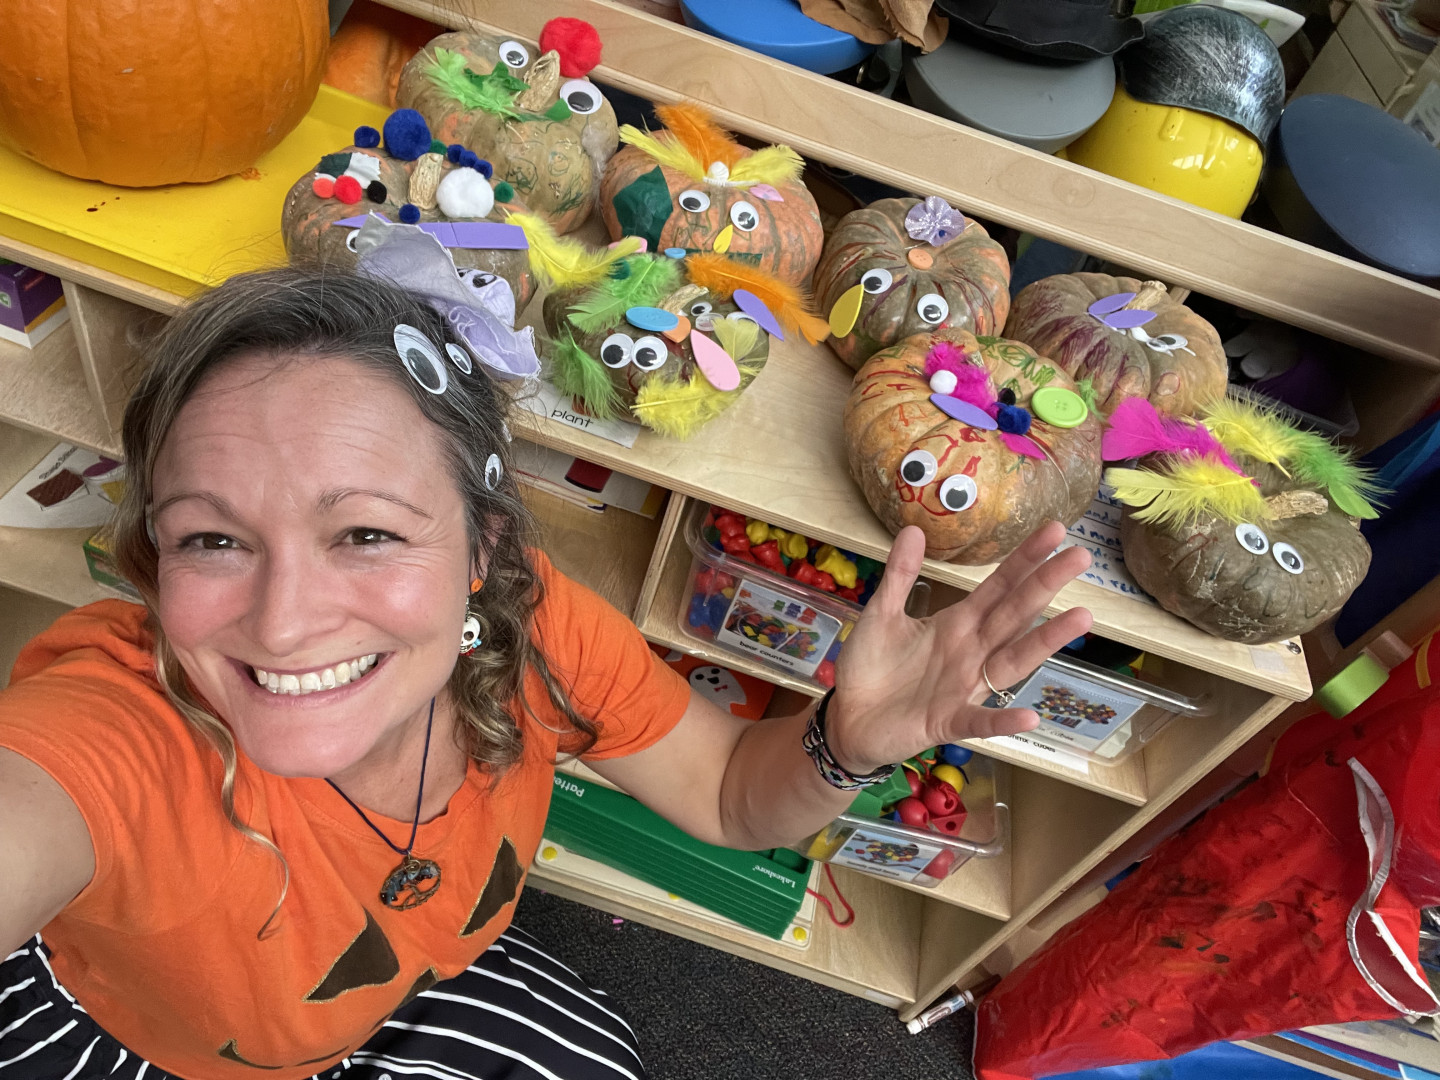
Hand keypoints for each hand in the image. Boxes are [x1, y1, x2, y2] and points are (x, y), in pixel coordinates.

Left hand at [824, 521, 1092, 773]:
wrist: (848, 717)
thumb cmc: (871, 666)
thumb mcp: (881, 614)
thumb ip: (899, 576)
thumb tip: (913, 529)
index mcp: (958, 623)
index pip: (1000, 585)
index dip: (1026, 559)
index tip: (1057, 530)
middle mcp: (972, 651)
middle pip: (1015, 613)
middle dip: (1046, 585)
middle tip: (1081, 556)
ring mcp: (964, 687)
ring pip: (1012, 661)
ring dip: (1045, 641)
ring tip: (1081, 617)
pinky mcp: (947, 721)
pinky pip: (979, 721)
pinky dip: (1003, 720)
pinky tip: (1029, 715)